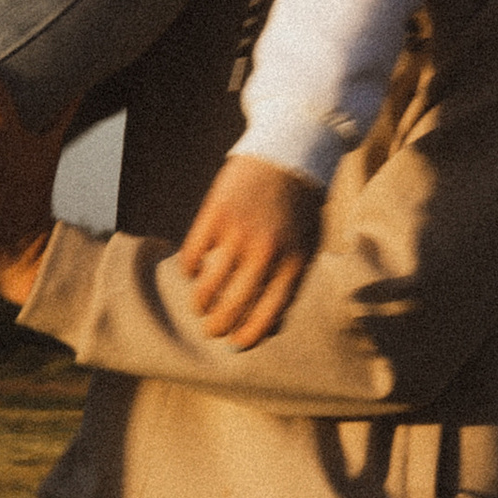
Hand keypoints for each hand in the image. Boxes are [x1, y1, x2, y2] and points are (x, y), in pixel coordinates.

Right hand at [178, 156, 325, 349]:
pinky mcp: (215, 215)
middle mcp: (266, 253)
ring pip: (207, 288)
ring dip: (200, 304)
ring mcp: (239, 234)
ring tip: (201, 305)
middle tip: (211, 330)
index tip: (235, 343)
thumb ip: (291, 283)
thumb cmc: (299, 207)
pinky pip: (192, 257)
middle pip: (232, 307)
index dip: (248, 335)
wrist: (289, 154)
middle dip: (217, 327)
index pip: (268, 316)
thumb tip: (266, 327)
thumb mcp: (307, 245)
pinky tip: (194, 270)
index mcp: (294, 264)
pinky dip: (189, 269)